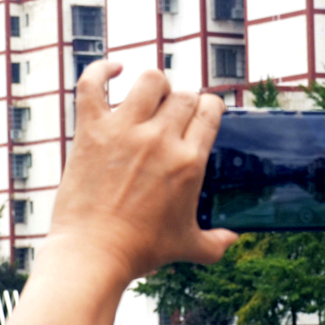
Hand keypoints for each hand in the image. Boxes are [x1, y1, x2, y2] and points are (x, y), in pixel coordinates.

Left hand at [47, 60, 237, 282]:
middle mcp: (161, 139)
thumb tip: (232, 240)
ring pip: (149, 80)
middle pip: (183, 95)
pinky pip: (93, 83)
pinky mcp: (92, 130)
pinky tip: (112, 71)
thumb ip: (216, 242)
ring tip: (148, 99)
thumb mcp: (188, 246)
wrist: (93, 253)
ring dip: (153, 86)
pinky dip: (101, 70)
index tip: (199, 117)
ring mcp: (125, 130)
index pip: (210, 109)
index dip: (207, 108)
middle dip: (181, 102)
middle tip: (171, 118)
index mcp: (190, 161)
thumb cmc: (140, 250)